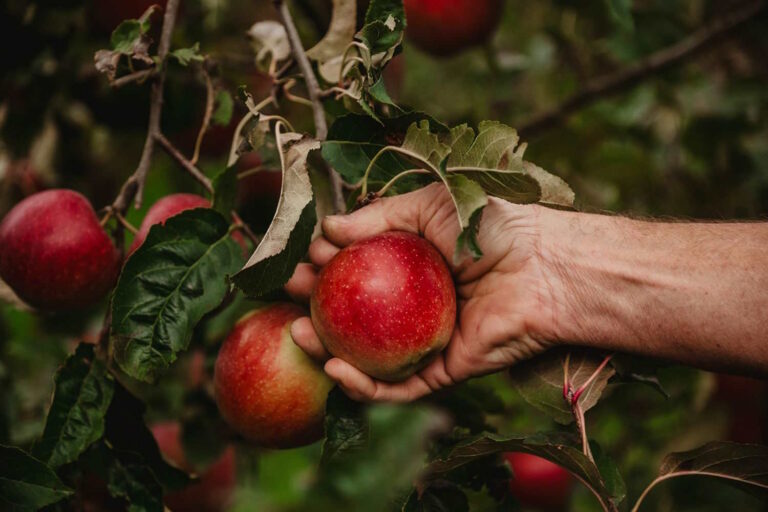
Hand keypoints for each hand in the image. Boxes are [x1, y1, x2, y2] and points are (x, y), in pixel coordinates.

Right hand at [285, 183, 561, 401]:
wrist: (542, 266)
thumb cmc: (491, 227)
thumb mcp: (428, 206)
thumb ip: (377, 216)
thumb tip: (326, 227)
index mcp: (413, 269)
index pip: (357, 273)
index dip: (327, 267)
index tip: (305, 257)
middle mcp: (417, 308)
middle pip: (355, 316)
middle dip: (316, 308)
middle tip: (289, 293)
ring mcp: (428, 342)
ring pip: (368, 358)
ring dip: (327, 350)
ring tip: (298, 331)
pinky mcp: (444, 372)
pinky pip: (396, 387)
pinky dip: (362, 384)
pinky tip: (334, 367)